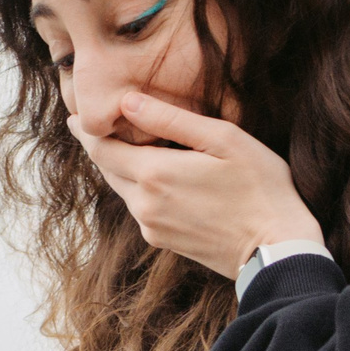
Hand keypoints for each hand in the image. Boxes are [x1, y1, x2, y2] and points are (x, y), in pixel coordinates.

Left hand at [73, 91, 320, 278]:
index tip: (73, 117)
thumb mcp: (223, 139)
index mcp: (154, 174)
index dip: (86, 131)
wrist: (277, 249)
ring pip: (123, 189)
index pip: (102, 149)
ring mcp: (151, 226)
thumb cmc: (260, 187)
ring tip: (119, 145)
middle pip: (108, 170)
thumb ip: (172, 120)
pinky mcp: (162, 240)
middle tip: (87, 126)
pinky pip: (140, 207)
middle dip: (99, 147)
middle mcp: (143, 204)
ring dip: (119, 168)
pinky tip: (152, 177)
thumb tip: (126, 101)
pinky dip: (138, 188)